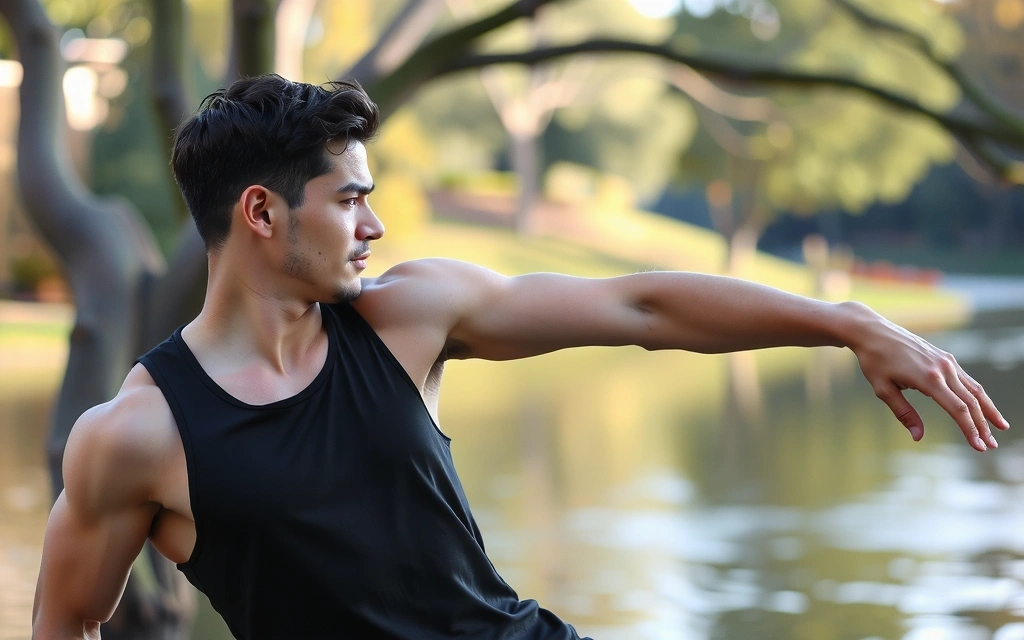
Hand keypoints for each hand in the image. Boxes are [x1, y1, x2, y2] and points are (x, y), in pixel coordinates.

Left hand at [842, 303, 1008, 450]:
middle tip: (991, 446)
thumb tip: (918, 437)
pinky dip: (977, 395)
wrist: (873, 331)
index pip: (958, 409)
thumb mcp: (883, 390)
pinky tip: (982, 406)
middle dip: (983, 425)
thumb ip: (904, 413)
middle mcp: (943, 368)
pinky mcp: (945, 357)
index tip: (979, 447)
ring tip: (999, 428)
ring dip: (987, 410)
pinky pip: (966, 379)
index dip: (970, 429)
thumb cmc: (874, 361)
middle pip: (971, 401)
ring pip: (974, 389)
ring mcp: (946, 361)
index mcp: (928, 378)